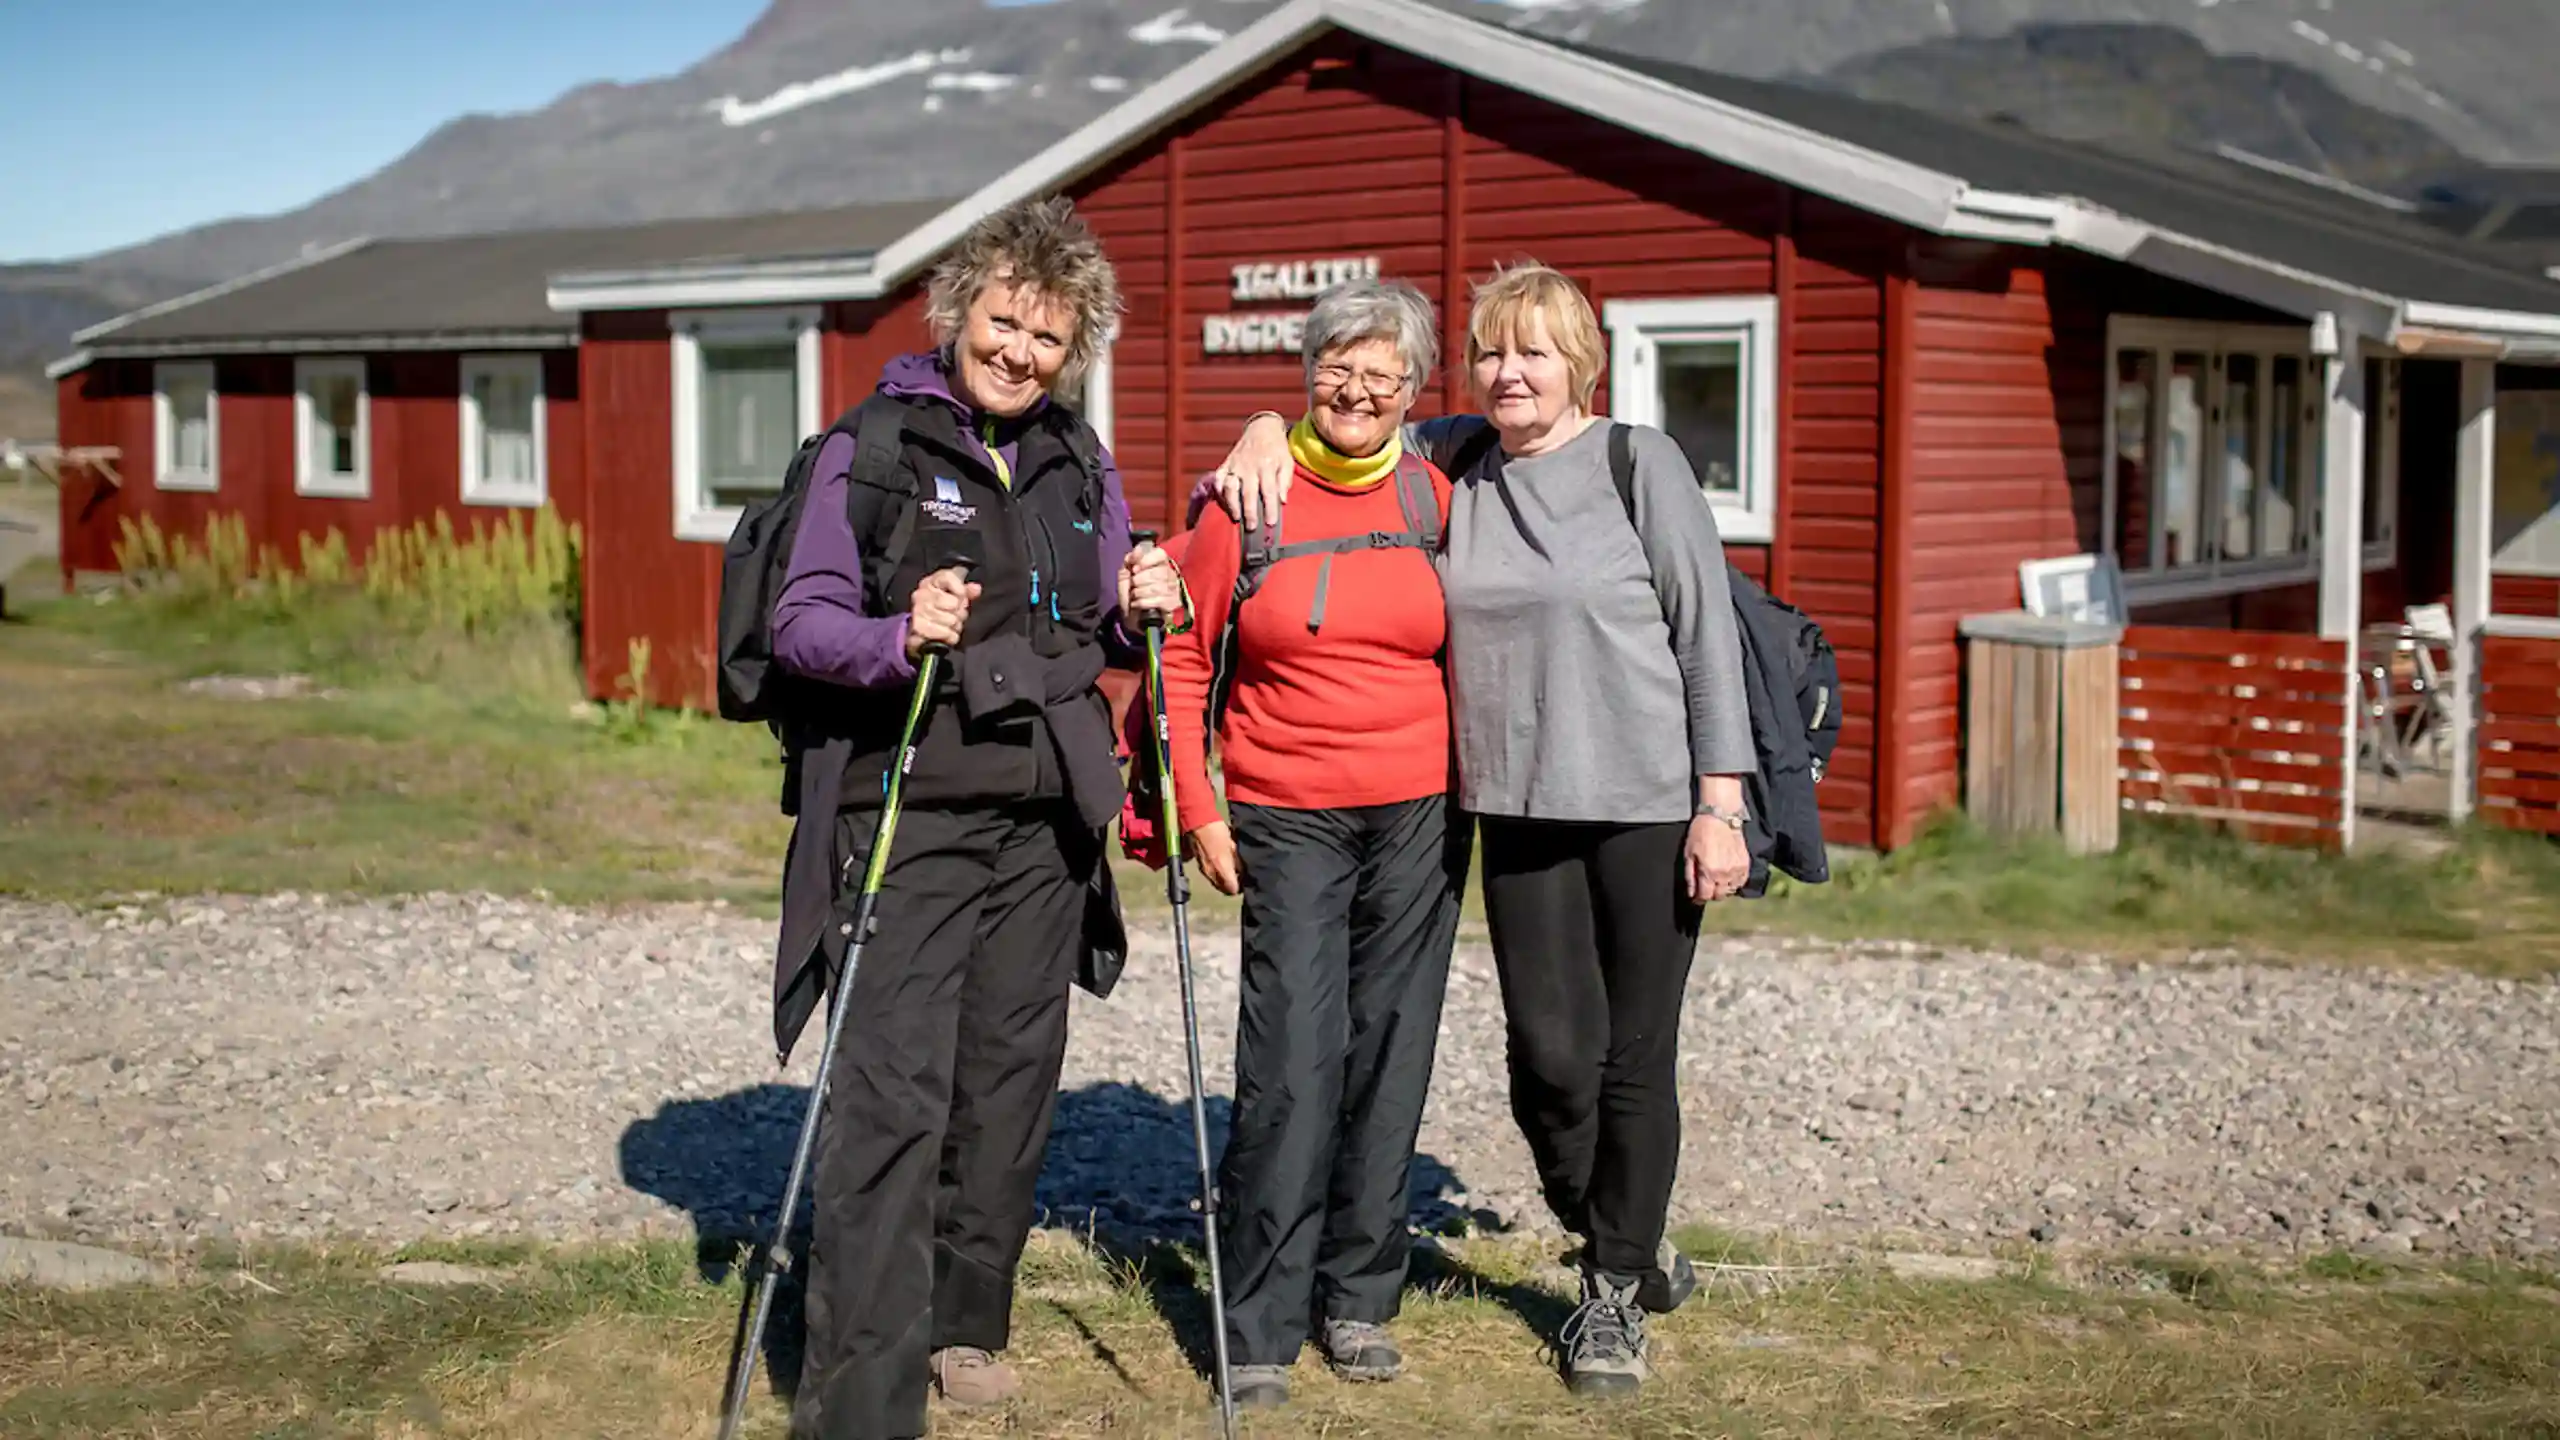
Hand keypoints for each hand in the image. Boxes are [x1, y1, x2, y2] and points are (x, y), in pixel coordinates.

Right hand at [904, 567, 978, 659]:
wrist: (919, 630)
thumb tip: (976, 588)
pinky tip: (945, 633)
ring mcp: (918, 611)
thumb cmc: (939, 610)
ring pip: (952, 620)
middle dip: (960, 612)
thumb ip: (967, 591)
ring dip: (955, 625)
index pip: (947, 577)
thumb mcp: (954, 596)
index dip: (960, 587)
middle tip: (955, 614)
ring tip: (949, 624)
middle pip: (953, 602)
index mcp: (930, 582)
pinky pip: (947, 633)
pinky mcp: (919, 628)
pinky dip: (950, 636)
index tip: (962, 595)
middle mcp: (922, 594)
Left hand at [1120, 542, 1183, 624]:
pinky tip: (1137, 604)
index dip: (1146, 560)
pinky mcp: (1172, 604)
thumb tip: (1136, 551)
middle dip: (1138, 580)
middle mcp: (1171, 575)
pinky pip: (1156, 601)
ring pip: (1155, 588)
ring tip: (1135, 596)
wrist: (1134, 617)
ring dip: (1138, 593)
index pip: (1160, 554)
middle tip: (1133, 586)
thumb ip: (1130, 560)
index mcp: (1161, 564)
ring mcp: (1173, 590)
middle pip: (1156, 572)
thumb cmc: (1132, 593)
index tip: (1134, 569)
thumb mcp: (1126, 574)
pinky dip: (1141, 603)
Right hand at [1189, 821, 1241, 895]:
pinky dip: (1216, 875)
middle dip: (1231, 886)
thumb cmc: (1218, 832)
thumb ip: (1238, 862)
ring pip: (1216, 883)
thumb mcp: (1233, 845)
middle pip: (1223, 889)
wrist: (1198, 823)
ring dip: (1223, 881)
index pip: (1232, 889)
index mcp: (1221, 868)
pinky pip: (1210, 876)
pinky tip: (1221, 865)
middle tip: (1238, 877)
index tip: (1244, 881)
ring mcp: (1204, 870)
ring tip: (1230, 871)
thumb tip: (1243, 872)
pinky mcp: (1199, 865)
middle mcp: (1211, 873)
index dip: (1239, 887)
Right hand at [1213, 412, 1294, 528]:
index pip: (1269, 491)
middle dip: (1250, 512)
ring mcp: (1235, 465)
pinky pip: (1219, 480)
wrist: (1262, 429)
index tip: (1271, 523)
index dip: (1270, 509)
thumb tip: (1282, 501)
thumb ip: (1285, 481)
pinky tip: (1223, 503)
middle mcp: (1249, 466)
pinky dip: (1218, 492)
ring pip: (1230, 487)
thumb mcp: (1287, 462)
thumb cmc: (1277, 449)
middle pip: (1248, 493)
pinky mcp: (1226, 464)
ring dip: (1232, 504)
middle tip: (1252, 528)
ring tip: (1236, 518)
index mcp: (1267, 466)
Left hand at [1685, 813, 1749, 903]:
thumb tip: (1692, 894)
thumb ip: (1690, 876)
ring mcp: (1737, 870)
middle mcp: (1724, 874)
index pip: (1705, 896)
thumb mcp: (1689, 854)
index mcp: (1709, 872)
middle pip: (1719, 896)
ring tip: (1717, 882)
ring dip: (1723, 890)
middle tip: (1706, 888)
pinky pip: (1742, 882)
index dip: (1699, 899)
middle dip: (1710, 895)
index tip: (1696, 897)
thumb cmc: (1700, 833)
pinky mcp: (1745, 864)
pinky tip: (1728, 877)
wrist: (1720, 817)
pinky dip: (1735, 883)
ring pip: (1731, 891)